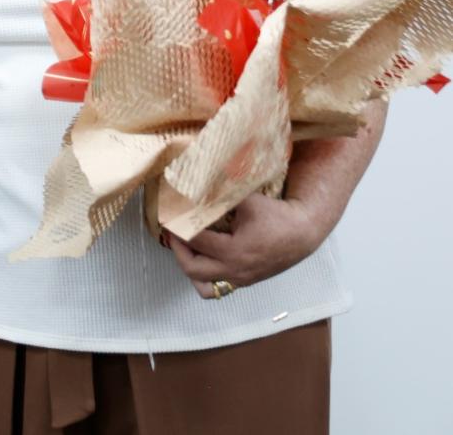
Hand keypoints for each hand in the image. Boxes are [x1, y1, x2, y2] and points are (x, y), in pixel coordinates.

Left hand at [164, 193, 326, 299]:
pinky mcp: (244, 281)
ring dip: (190, 266)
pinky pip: (217, 287)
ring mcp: (240, 279)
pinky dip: (205, 276)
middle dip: (178, 249)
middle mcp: (234, 270)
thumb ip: (220, 194)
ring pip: (202, 285)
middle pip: (191, 268)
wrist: (303, 233)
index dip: (178, 226)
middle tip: (173, 231)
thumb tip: (195, 183)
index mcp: (233, 251)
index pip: (195, 240)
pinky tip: (204, 257)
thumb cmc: (276, 215)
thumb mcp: (246, 200)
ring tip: (186, 247)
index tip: (168, 214)